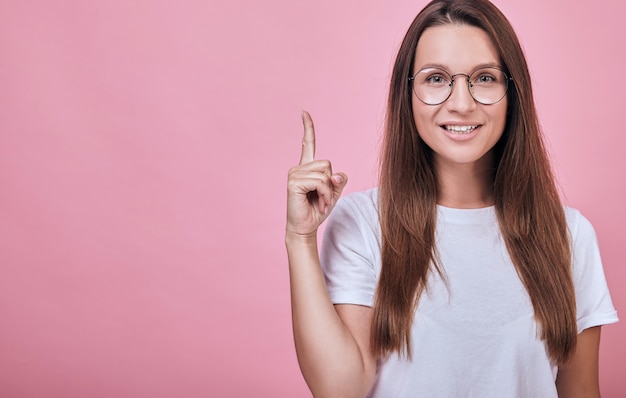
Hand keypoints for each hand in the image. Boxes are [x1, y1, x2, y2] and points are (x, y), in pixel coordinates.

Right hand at [286, 111, 347, 238]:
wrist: (305, 228)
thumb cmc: (317, 210)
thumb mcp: (333, 193)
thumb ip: (338, 180)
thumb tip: (335, 174)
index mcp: (307, 168)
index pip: (307, 144)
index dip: (307, 128)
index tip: (304, 112)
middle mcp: (298, 168)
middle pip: (327, 163)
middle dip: (331, 183)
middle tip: (324, 199)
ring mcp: (294, 174)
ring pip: (325, 174)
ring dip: (328, 192)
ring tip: (320, 203)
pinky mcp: (293, 182)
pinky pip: (320, 182)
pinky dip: (324, 194)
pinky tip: (319, 204)